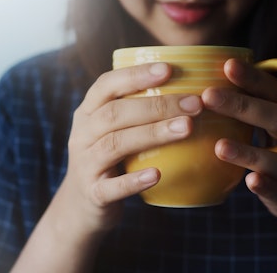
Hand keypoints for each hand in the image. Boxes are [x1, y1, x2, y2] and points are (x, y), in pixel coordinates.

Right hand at [65, 62, 202, 233]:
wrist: (82, 206)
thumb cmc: (110, 160)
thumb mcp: (114, 130)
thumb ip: (136, 112)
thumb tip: (188, 91)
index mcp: (88, 112)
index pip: (106, 85)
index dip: (135, 75)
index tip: (168, 69)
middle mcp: (82, 134)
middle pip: (115, 113)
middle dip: (156, 105)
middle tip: (194, 104)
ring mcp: (85, 164)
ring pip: (115, 144)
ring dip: (153, 133)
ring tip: (187, 128)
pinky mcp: (92, 193)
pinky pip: (112, 187)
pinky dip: (134, 180)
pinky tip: (158, 174)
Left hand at [201, 58, 276, 221]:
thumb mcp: (267, 122)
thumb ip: (247, 102)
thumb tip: (206, 77)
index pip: (272, 90)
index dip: (252, 77)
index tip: (227, 64)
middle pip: (275, 116)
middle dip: (242, 106)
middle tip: (208, 96)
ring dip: (248, 151)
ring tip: (219, 147)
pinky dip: (266, 185)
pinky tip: (250, 181)